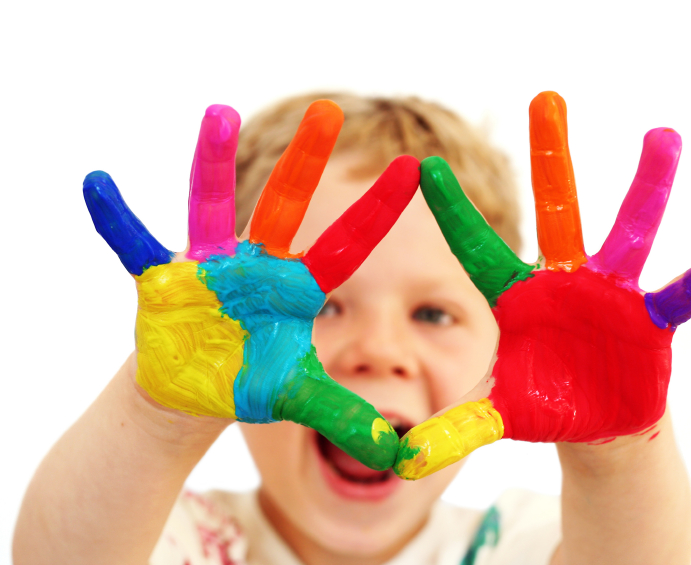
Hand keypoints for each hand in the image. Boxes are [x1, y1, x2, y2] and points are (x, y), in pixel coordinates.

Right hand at [83, 101, 419, 469]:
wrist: (192, 387)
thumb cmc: (249, 380)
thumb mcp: (297, 398)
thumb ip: (344, 416)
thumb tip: (396, 451)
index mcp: (296, 288)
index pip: (348, 247)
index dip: (378, 211)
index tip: (415, 170)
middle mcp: (257, 265)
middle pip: (286, 207)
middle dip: (306, 163)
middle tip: (329, 111)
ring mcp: (210, 267)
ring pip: (210, 205)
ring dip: (212, 163)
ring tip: (218, 114)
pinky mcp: (165, 280)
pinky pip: (136, 244)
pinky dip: (117, 219)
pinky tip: (96, 184)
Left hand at [394, 91, 690, 478]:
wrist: (597, 420)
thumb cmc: (544, 405)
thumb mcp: (498, 416)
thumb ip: (456, 430)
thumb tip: (403, 460)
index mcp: (519, 297)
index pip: (479, 250)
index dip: (454, 213)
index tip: (425, 167)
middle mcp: (565, 282)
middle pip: (558, 211)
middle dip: (552, 157)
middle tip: (546, 97)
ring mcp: (611, 294)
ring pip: (629, 231)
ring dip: (647, 187)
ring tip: (664, 136)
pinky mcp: (651, 319)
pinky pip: (684, 292)